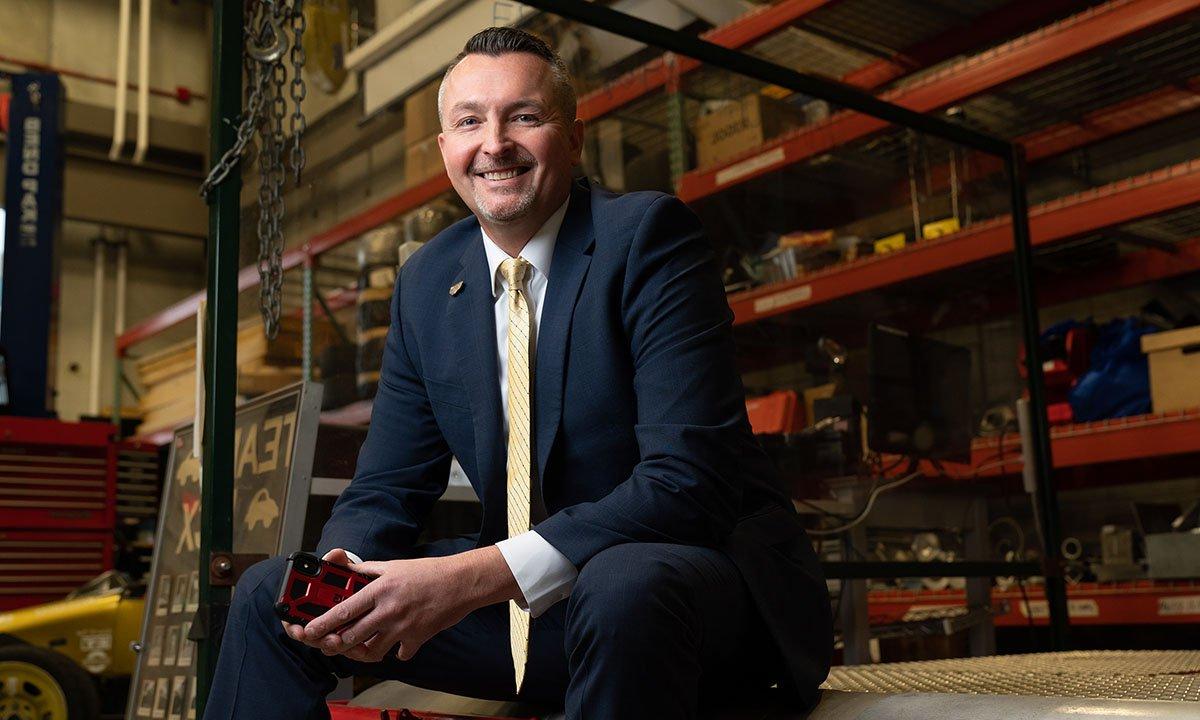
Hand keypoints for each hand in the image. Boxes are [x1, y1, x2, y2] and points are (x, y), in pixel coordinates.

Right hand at [280, 548, 353, 650]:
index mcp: (305, 604)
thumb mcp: (340, 569)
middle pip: (310, 637)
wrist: (360, 589)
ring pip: (326, 644)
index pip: (290, 619)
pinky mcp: (344, 639)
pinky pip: (344, 648)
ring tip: (345, 643)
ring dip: (334, 646)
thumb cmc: (343, 580)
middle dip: (318, 640)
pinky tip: (360, 647)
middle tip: (331, 639)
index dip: (293, 627)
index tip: (300, 630)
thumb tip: (336, 554)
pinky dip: (350, 649)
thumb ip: (336, 561)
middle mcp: (313, 621)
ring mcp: (328, 632)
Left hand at [282, 547, 519, 663]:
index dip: (321, 623)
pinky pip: (399, 655)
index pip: (343, 610)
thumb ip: (366, 571)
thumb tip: (343, 568)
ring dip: (362, 650)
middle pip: (351, 636)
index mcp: (380, 589)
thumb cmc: (428, 572)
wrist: (461, 582)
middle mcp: (389, 610)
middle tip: (331, 640)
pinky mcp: (418, 639)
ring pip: (371, 651)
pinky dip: (395, 652)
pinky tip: (394, 644)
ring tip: (361, 643)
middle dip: (336, 642)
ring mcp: (403, 627)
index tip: (308, 630)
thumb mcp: (393, 565)